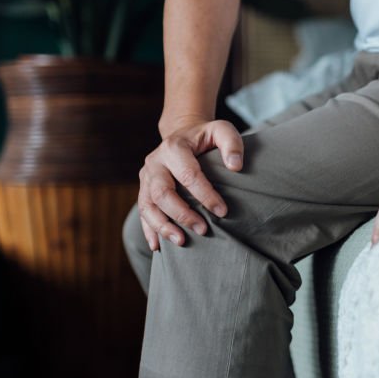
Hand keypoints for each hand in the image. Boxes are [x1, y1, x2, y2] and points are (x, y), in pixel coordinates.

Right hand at [137, 117, 243, 249]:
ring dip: (163, 226)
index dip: (205, 195)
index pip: (188, 175)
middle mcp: (155, 162)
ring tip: (181, 241)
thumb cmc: (205, 137)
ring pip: (147, 205)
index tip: (222, 211)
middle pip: (162, 192)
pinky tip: (158, 247)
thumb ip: (232, 143)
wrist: (181, 134)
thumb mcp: (221, 130)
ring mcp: (146, 177)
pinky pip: (142, 213)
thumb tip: (236, 166)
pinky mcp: (143, 190)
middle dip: (182, 214)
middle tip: (203, 230)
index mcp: (174, 147)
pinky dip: (149, 230)